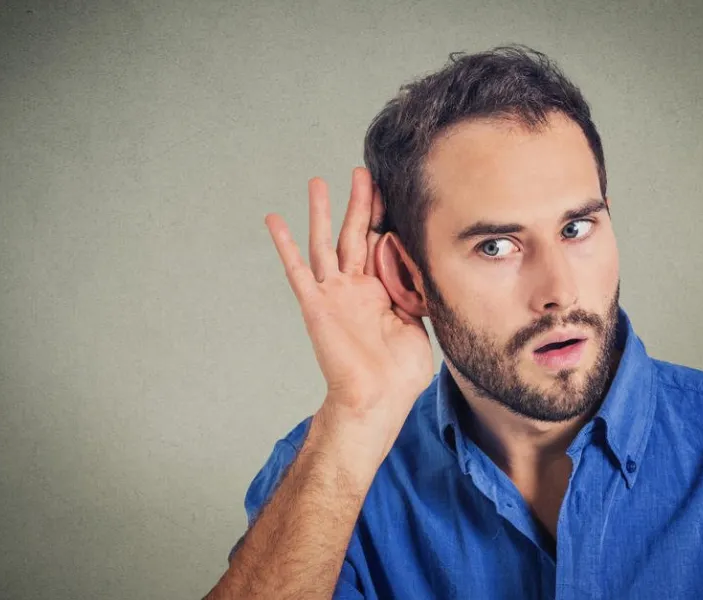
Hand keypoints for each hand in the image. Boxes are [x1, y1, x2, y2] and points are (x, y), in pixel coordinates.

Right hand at [265, 167, 433, 433]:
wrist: (377, 400)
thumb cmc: (400, 374)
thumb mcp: (420, 325)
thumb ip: (418, 294)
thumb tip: (429, 268)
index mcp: (381, 291)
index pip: (382, 244)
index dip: (385, 217)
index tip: (391, 188)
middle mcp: (355, 288)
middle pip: (356, 234)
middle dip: (360, 202)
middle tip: (362, 171)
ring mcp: (334, 294)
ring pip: (326, 243)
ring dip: (322, 212)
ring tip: (319, 181)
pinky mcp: (316, 304)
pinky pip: (297, 270)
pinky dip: (285, 244)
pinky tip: (274, 219)